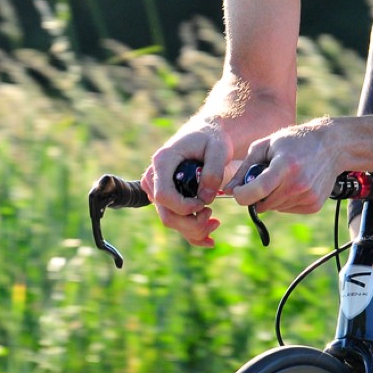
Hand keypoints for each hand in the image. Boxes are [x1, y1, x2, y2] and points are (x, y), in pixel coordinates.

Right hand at [144, 124, 231, 246]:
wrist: (204, 134)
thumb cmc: (210, 138)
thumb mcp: (219, 148)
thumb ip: (213, 171)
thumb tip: (206, 198)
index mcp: (162, 162)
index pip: (164, 195)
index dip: (185, 207)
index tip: (205, 204)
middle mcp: (154, 178)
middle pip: (167, 214)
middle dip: (192, 224)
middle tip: (214, 217)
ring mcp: (157, 190)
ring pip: (170, 221)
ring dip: (194, 229)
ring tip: (215, 222)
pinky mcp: (165, 198)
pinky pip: (175, 221)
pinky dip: (191, 234)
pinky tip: (209, 238)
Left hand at [227, 119, 340, 215]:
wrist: (331, 145)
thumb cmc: (293, 141)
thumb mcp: (266, 145)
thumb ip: (244, 168)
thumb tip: (227, 190)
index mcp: (285, 165)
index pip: (258, 190)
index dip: (242, 195)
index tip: (238, 191)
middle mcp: (298, 184)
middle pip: (264, 203)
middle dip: (256, 195)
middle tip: (262, 179)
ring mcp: (308, 196)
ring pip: (275, 208)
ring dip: (271, 197)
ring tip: (282, 178)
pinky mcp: (314, 205)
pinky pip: (288, 210)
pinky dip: (285, 200)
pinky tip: (293, 184)